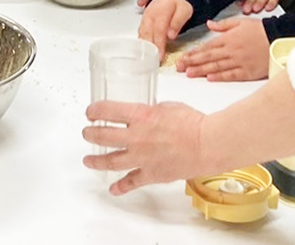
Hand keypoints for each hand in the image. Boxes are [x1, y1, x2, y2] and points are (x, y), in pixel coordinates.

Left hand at [83, 101, 209, 194]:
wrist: (208, 144)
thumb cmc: (193, 123)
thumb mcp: (167, 106)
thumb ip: (151, 111)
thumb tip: (145, 114)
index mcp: (140, 116)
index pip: (107, 110)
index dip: (95, 110)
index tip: (90, 112)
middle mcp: (136, 137)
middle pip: (103, 136)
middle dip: (90, 134)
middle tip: (86, 132)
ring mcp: (142, 158)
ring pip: (111, 161)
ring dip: (96, 160)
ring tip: (88, 160)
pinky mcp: (151, 174)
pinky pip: (131, 182)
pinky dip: (121, 186)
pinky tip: (113, 189)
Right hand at [136, 0, 192, 59]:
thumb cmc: (179, 2)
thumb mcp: (184, 10)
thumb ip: (178, 22)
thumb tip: (171, 35)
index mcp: (161, 12)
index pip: (159, 31)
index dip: (159, 45)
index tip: (160, 56)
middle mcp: (151, 14)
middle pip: (148, 34)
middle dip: (149, 48)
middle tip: (152, 61)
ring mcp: (146, 17)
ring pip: (142, 33)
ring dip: (143, 46)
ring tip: (146, 58)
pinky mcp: (144, 19)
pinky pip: (141, 31)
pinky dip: (141, 41)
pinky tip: (142, 49)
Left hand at [177, 17, 269, 81]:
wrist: (278, 39)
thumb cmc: (259, 30)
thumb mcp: (240, 22)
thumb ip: (223, 25)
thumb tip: (209, 24)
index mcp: (228, 39)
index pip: (206, 47)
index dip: (193, 53)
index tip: (183, 57)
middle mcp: (231, 51)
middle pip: (208, 58)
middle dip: (192, 63)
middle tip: (180, 67)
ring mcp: (239, 62)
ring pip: (217, 67)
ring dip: (202, 71)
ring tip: (189, 74)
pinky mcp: (248, 72)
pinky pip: (232, 75)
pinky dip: (221, 77)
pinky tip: (210, 78)